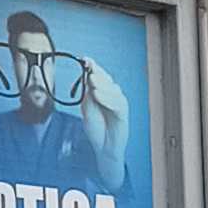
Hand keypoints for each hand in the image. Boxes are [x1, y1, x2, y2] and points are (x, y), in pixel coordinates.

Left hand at [77, 56, 132, 185]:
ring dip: (102, 84)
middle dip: (97, 73)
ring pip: (113, 90)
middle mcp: (112, 96)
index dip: (93, 67)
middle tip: (89, 67)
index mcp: (102, 93)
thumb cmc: (96, 129)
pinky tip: (98, 95)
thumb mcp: (87, 110)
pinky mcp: (123, 114)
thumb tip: (86, 79)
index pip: (98, 77)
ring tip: (91, 80)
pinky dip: (108, 99)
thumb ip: (88, 96)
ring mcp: (118, 104)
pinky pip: (117, 104)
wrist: (103, 148)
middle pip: (107, 80)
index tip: (85, 59)